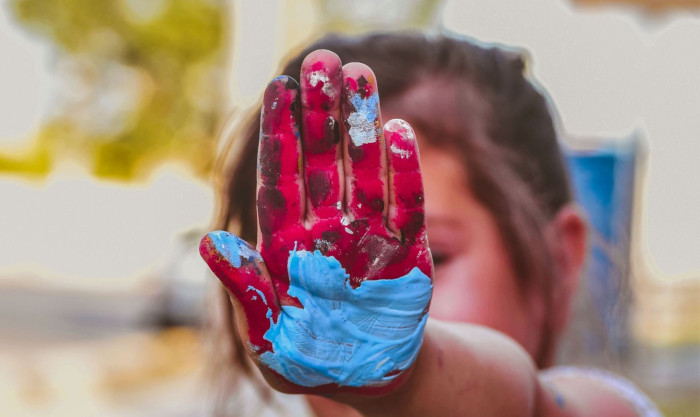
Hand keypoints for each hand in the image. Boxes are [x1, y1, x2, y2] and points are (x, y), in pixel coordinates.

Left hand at [200, 50, 432, 394]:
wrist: (371, 380)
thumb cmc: (313, 362)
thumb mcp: (269, 340)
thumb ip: (246, 293)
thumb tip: (212, 243)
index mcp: (287, 245)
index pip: (281, 178)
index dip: (280, 134)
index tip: (278, 89)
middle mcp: (326, 230)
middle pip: (322, 161)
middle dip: (320, 113)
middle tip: (322, 62)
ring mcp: (367, 236)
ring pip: (365, 170)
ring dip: (363, 124)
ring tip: (361, 74)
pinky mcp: (407, 252)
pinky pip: (406, 205)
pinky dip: (404, 171)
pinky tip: (399, 132)